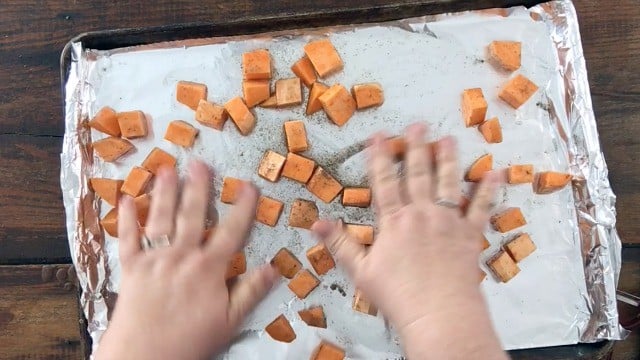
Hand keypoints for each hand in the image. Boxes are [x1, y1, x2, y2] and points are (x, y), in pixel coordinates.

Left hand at [96, 161, 276, 359]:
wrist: (144, 356)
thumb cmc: (190, 341)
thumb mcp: (230, 321)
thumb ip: (250, 292)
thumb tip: (273, 268)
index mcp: (208, 269)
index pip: (231, 231)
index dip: (243, 208)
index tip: (249, 187)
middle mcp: (182, 256)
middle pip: (192, 215)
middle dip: (198, 187)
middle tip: (200, 163)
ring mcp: (155, 259)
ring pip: (161, 218)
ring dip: (164, 192)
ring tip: (167, 169)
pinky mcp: (131, 268)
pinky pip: (128, 238)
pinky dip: (127, 218)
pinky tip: (126, 198)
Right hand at [312, 124, 507, 358]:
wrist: (438, 315)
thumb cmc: (398, 296)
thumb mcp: (360, 271)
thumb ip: (340, 244)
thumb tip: (316, 223)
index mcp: (394, 221)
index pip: (384, 181)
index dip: (380, 156)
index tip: (379, 135)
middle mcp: (422, 214)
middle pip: (417, 174)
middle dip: (416, 147)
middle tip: (418, 125)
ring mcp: (449, 222)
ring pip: (448, 183)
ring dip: (448, 159)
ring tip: (448, 139)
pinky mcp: (470, 235)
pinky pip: (482, 208)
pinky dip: (489, 190)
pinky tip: (495, 172)